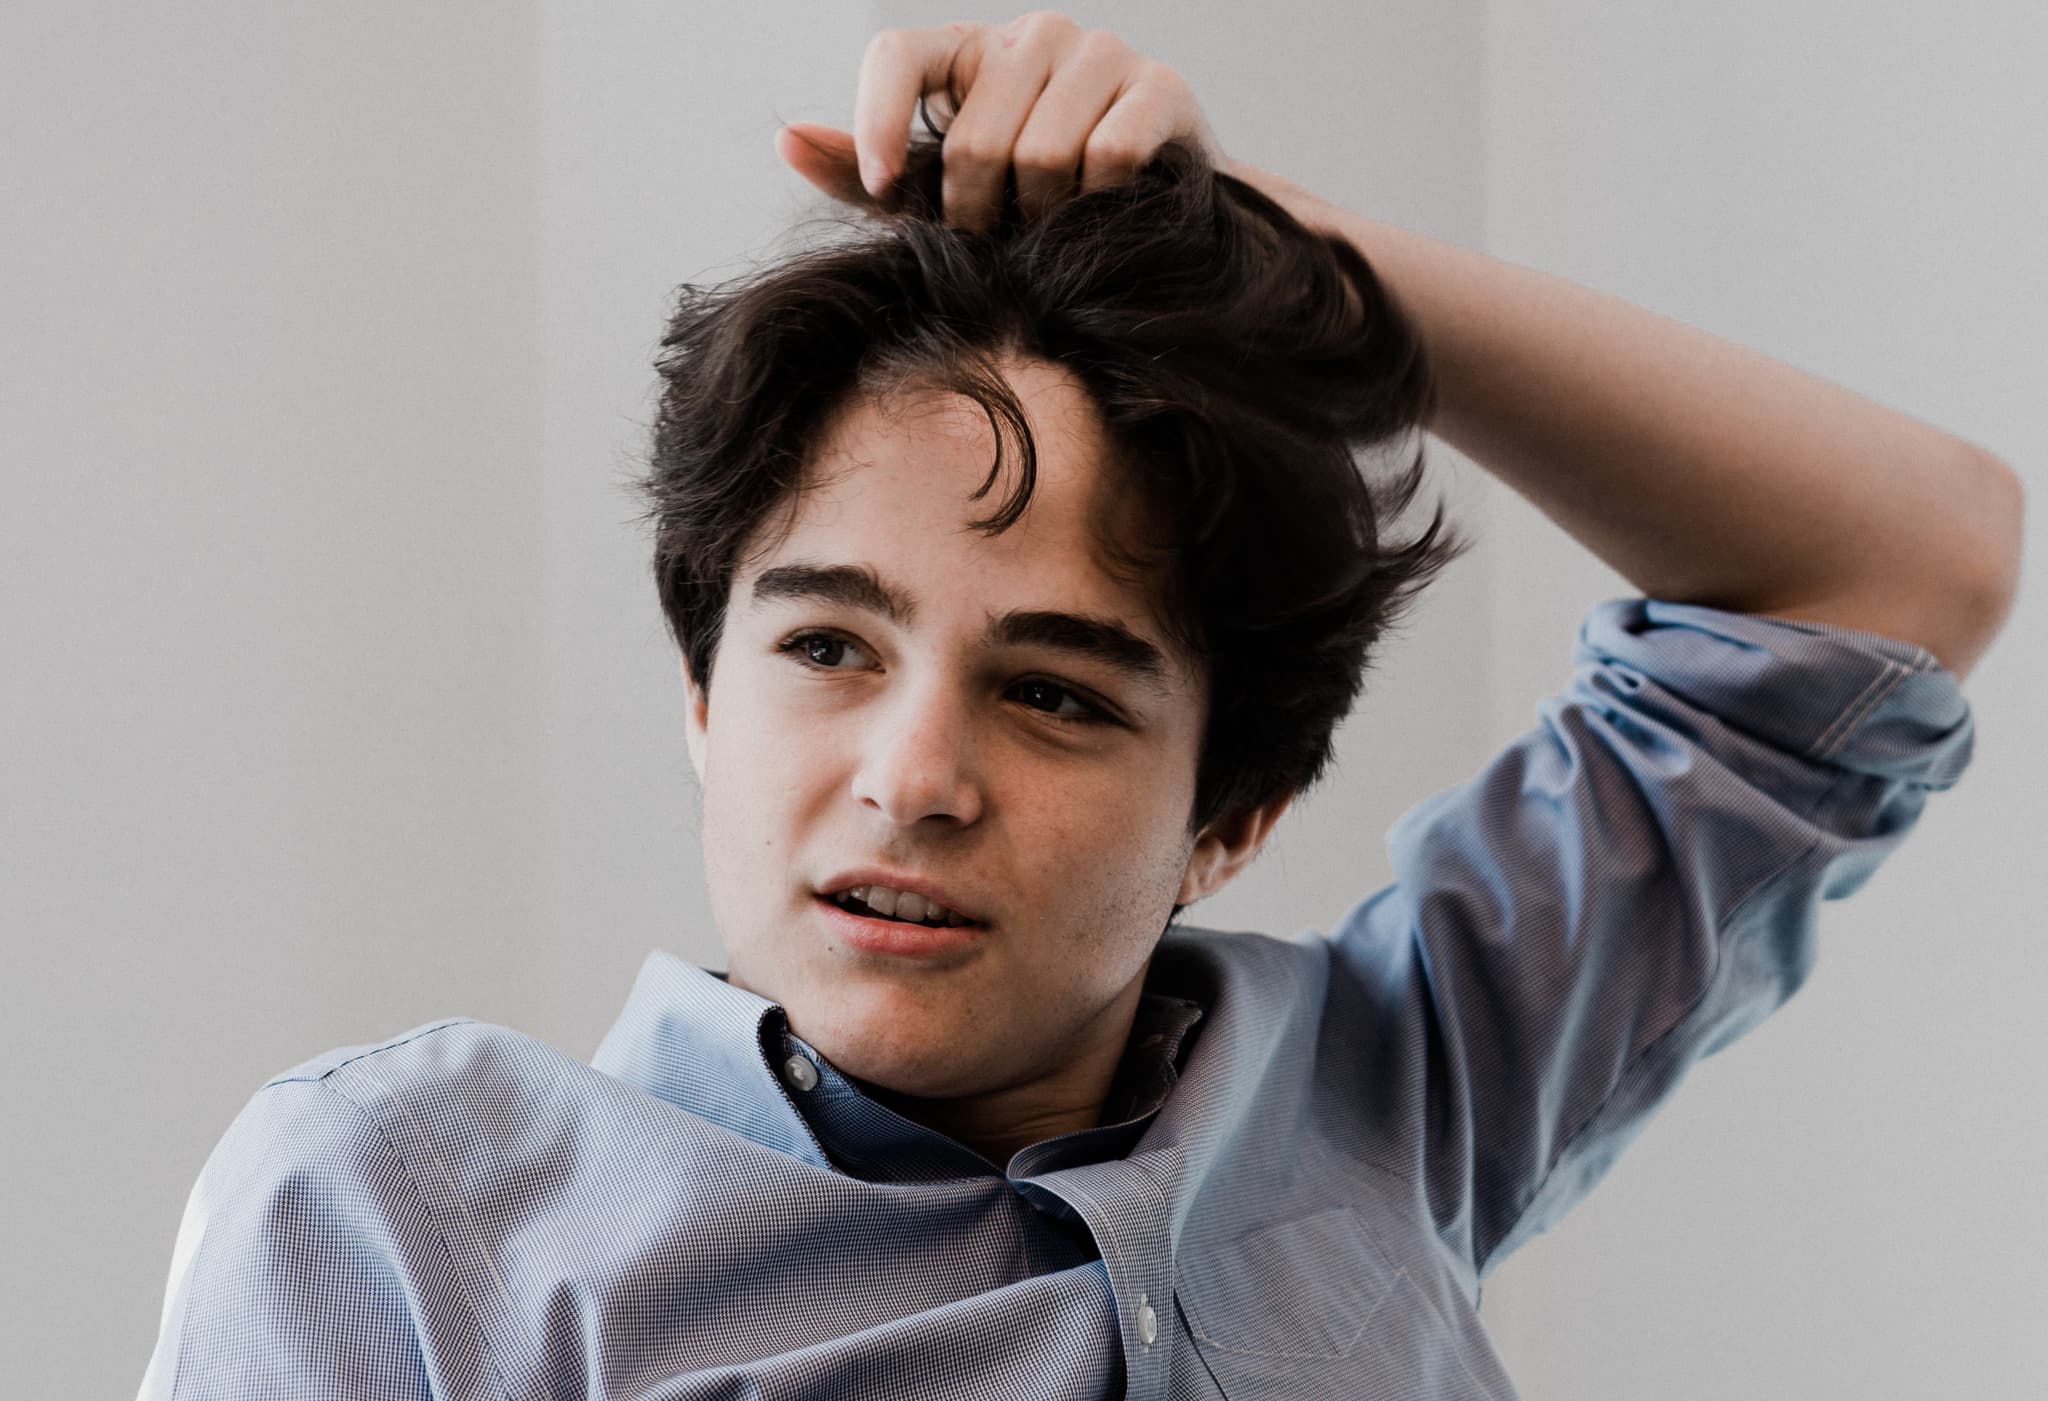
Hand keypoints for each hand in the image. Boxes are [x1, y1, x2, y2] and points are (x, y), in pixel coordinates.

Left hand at [774, 11, 1227, 231]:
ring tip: (1050, 226)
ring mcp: (1099, 51)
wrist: (1147, 207)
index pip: (896, 55)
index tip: (884, 187)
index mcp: (966, 49)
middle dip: (979, 212)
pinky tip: (1103, 207)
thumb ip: (865, 176)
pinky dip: (1099, 202)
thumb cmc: (1027, 198)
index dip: (877, 121)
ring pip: (1043, 155)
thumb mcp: (939, 192)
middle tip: (996, 237)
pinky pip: (1110, 155)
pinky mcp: (1160, 85)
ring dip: (1044, 217)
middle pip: (975, 139)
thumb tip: (787, 142)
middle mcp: (1032, 34)